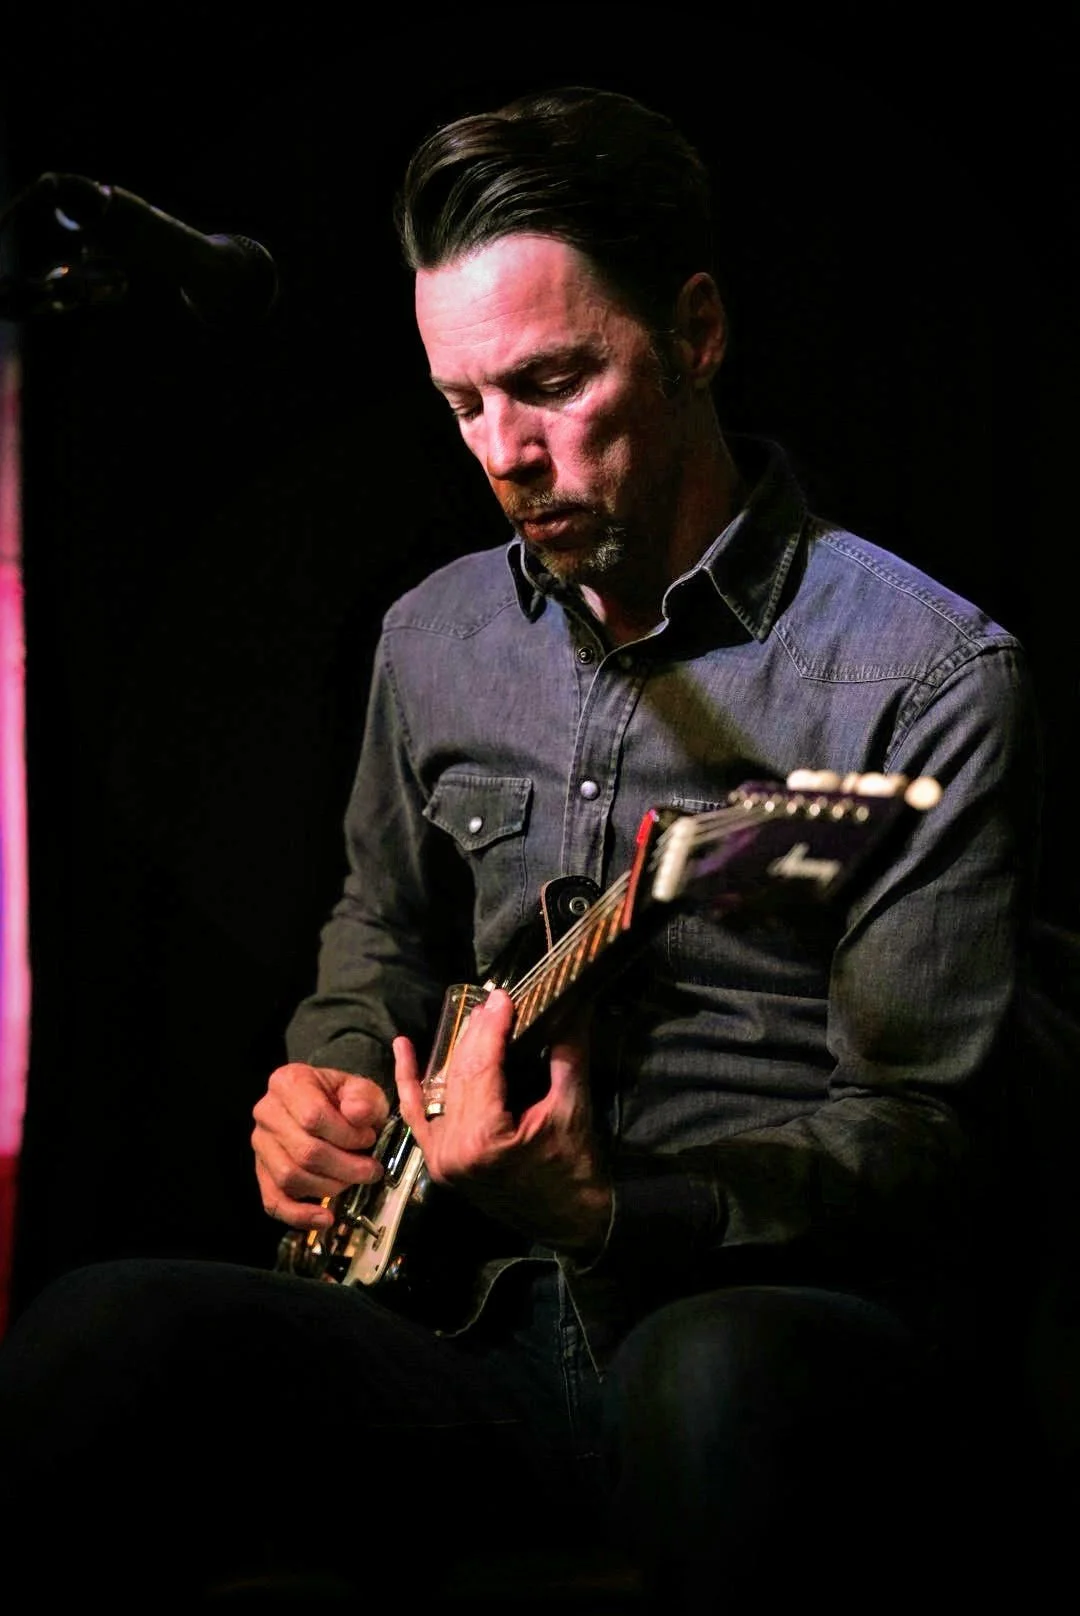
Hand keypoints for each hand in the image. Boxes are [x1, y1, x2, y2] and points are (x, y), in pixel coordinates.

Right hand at [252, 1063, 389, 1229]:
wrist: (327, 1105)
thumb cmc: (345, 1098)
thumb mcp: (361, 1089)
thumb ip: (363, 1098)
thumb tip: (357, 1114)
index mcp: (288, 1082)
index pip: (313, 1117)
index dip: (346, 1135)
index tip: (369, 1138)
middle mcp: (266, 1112)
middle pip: (304, 1151)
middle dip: (345, 1167)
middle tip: (370, 1170)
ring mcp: (260, 1144)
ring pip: (291, 1177)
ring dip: (330, 1186)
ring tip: (353, 1181)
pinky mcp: (261, 1172)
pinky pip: (273, 1201)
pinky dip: (299, 1216)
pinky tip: (326, 1218)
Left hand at [394, 990, 611, 1259]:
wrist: (572, 1221)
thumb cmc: (576, 1168)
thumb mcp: (572, 1109)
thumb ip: (567, 1055)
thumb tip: (570, 1006)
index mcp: (484, 1139)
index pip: (483, 1067)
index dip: (493, 1027)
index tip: (502, 996)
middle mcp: (453, 1149)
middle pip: (463, 1074)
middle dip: (478, 1033)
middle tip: (494, 1000)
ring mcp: (441, 1158)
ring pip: (445, 1088)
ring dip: (457, 1050)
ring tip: (472, 1015)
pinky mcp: (440, 1161)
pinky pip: (419, 1116)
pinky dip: (410, 1083)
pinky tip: (403, 1048)